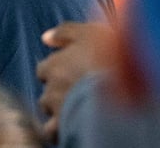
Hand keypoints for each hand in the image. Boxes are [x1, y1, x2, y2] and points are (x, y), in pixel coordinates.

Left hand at [36, 21, 113, 143]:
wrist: (120, 85)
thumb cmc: (107, 56)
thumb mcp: (89, 33)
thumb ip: (65, 32)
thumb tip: (45, 37)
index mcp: (53, 65)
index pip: (44, 70)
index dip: (54, 72)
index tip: (69, 74)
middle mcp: (50, 87)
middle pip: (46, 91)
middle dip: (56, 93)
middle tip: (76, 93)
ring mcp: (57, 108)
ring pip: (48, 111)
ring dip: (57, 111)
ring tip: (75, 110)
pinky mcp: (66, 125)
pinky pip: (52, 132)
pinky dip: (58, 130)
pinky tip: (71, 124)